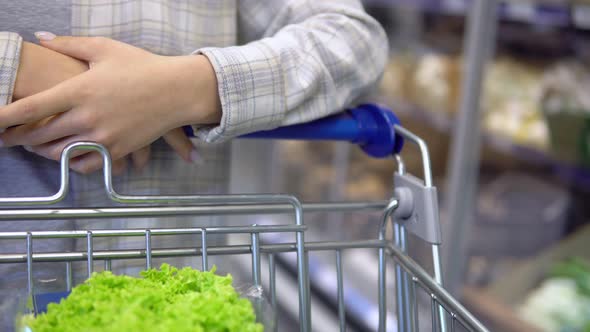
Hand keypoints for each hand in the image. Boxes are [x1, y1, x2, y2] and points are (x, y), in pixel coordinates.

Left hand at [3, 35, 217, 172]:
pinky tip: (67, 157)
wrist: (178, 90)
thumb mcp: (104, 48)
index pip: (30, 108)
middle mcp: (87, 117)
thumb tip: (39, 38)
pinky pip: (86, 165)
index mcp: (79, 90)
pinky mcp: (118, 149)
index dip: (3, 118)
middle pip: (39, 135)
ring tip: (34, 146)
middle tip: (7, 138)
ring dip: (42, 151)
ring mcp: (103, 136)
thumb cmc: (142, 66)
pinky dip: (71, 163)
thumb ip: (68, 44)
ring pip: (59, 153)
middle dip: (17, 138)